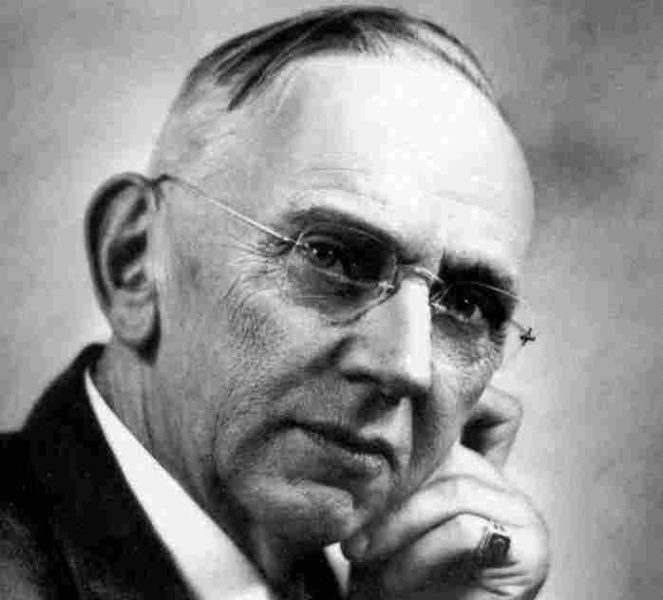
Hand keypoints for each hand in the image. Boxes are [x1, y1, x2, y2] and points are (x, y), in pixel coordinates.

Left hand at [341, 388, 549, 598]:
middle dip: (391, 494)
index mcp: (469, 466)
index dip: (417, 428)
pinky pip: (465, 528)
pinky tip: (396, 578)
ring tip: (363, 554)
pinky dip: (421, 553)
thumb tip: (360, 430)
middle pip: (446, 457)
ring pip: (453, 491)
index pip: (451, 420)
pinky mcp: (530, 548)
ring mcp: (520, 513)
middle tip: (351, 531)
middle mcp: (500, 483)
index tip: (371, 465)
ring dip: (398, 527)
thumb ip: (391, 476)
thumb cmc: (395, 577)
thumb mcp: (386, 515)